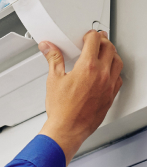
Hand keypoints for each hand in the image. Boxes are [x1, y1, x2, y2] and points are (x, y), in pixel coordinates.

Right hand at [38, 30, 122, 164]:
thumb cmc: (61, 111)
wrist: (67, 130)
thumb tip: (48, 48)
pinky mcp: (110, 96)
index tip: (86, 37)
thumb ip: (53, 59)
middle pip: (109, 48)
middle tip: (96, 42)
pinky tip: (108, 73)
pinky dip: (114, 72)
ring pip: (117, 61)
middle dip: (102, 41)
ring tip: (104, 54)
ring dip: (112, 54)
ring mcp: (108, 86)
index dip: (90, 35)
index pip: (94, 40)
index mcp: (87, 67)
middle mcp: (101, 75)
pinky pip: (118, 78)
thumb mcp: (54, 80)